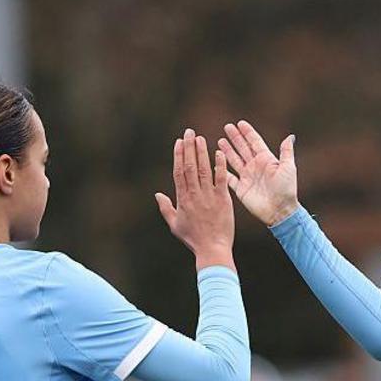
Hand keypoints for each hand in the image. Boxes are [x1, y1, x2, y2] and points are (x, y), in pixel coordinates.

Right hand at [155, 128, 235, 269]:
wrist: (212, 248)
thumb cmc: (193, 239)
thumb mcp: (174, 224)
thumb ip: (166, 208)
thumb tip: (157, 194)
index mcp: (182, 198)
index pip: (178, 172)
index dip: (178, 155)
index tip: (178, 142)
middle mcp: (194, 194)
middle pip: (189, 166)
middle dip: (188, 148)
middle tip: (189, 132)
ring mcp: (208, 196)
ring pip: (203, 170)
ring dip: (201, 152)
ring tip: (200, 138)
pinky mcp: (223, 200)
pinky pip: (220, 180)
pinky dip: (219, 165)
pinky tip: (219, 152)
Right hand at [218, 121, 297, 226]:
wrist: (280, 210)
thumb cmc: (287, 189)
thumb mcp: (288, 167)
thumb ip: (286, 151)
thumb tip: (290, 136)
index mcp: (266, 160)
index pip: (255, 142)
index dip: (248, 133)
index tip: (240, 123)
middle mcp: (255, 166)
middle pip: (243, 148)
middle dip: (235, 138)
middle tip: (227, 127)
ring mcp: (247, 177)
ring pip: (234, 160)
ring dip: (227, 151)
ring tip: (220, 140)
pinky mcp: (241, 188)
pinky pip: (229, 178)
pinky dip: (223, 171)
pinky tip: (216, 163)